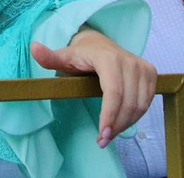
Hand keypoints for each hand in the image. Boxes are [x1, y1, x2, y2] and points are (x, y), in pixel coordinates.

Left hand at [33, 30, 157, 147]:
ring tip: (110, 134)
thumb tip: (34, 48)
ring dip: (126, 124)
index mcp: (108, 58)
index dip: (109, 116)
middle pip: (128, 103)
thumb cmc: (80, 53)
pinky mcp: (150, 72)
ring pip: (140, 105)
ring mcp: (142, 66)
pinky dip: (136, 116)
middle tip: (102, 140)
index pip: (113, 92)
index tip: (102, 135)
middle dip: (116, 126)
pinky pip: (147, 101)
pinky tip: (122, 123)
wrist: (98, 42)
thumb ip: (50, 57)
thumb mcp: (64, 56)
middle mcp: (129, 61)